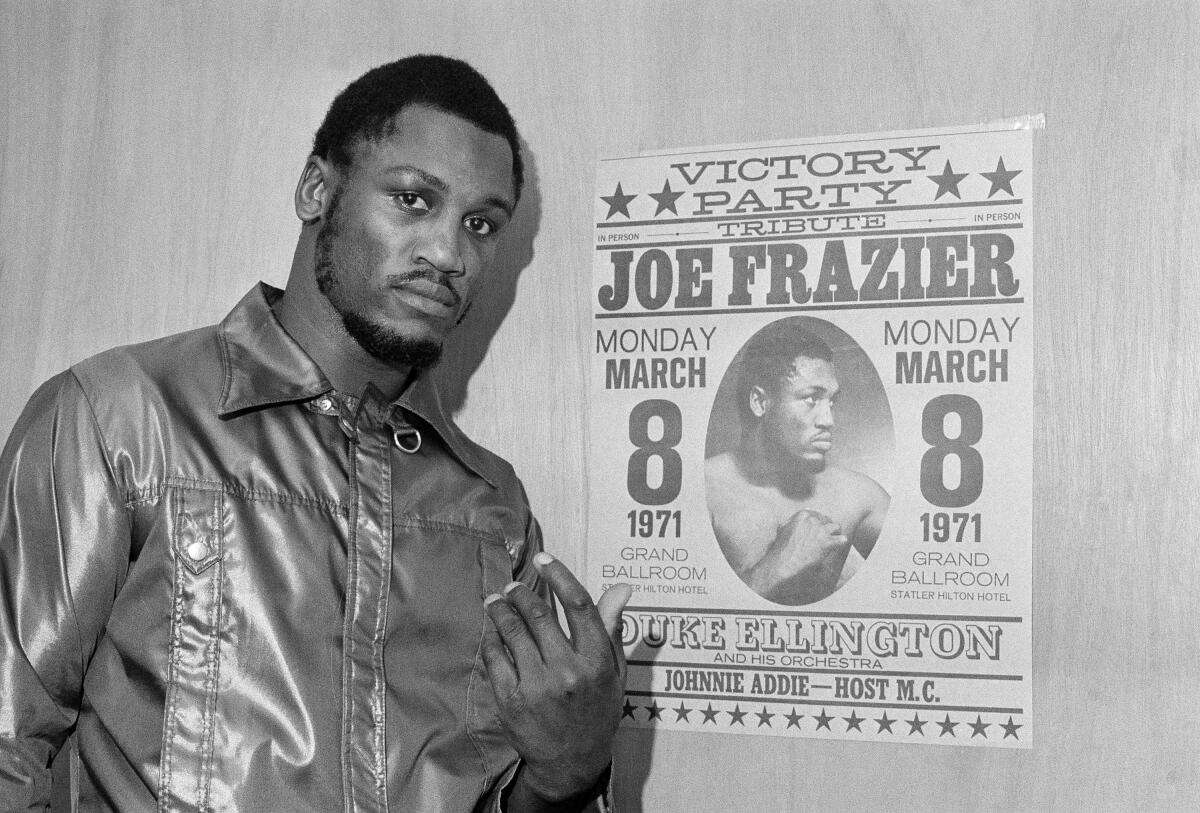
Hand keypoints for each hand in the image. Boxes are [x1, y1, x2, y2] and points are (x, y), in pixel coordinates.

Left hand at [481, 552, 631, 806]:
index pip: (578, 605)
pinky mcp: (510, 700)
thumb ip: (613, 627)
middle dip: (522, 594)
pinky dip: (492, 638)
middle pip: (539, 615)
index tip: (543, 559)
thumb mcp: (615, 672)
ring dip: (501, 610)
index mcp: (597, 662)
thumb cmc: (596, 710)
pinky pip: (495, 657)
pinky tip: (492, 631)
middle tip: (514, 588)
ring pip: (513, 632)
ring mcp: (536, 686)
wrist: (571, 763)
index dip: (559, 576)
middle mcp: (567, 672)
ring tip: (496, 601)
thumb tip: (622, 587)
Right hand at [745, 509, 849, 602]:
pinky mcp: (827, 543)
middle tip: (825, 535)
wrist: (784, 563)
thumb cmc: (781, 548)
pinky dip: (840, 542)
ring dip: (835, 532)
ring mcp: (821, 531)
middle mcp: (813, 520)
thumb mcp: (782, 529)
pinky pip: (841, 539)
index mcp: (802, 515)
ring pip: (836, 527)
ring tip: (834, 538)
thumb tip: (794, 519)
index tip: (817, 527)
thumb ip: (791, 521)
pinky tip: (839, 544)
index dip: (817, 521)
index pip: (815, 514)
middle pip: (826, 519)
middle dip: (826, 526)